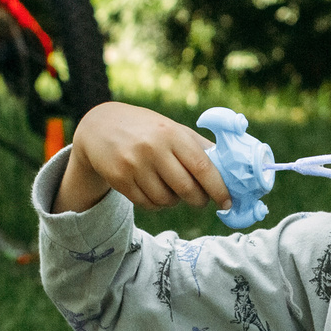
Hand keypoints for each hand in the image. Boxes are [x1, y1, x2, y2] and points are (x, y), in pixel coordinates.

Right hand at [58, 102, 232, 214]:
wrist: (100, 126)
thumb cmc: (147, 129)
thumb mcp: (172, 128)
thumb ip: (199, 146)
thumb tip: (229, 170)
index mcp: (172, 133)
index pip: (202, 167)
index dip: (218, 189)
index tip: (227, 203)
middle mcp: (153, 148)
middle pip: (186, 189)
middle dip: (199, 200)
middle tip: (201, 200)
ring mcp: (134, 165)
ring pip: (166, 200)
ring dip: (175, 202)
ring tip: (172, 190)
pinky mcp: (119, 179)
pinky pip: (148, 204)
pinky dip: (157, 204)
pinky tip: (155, 191)